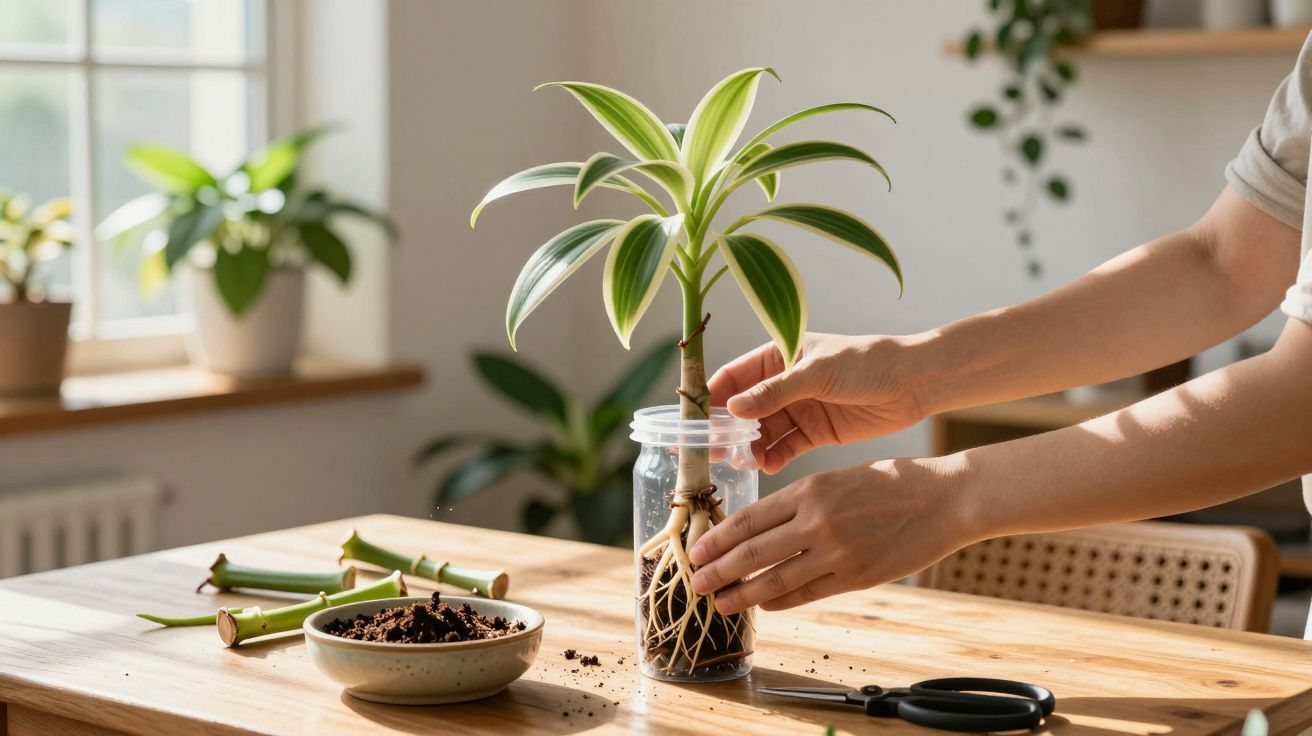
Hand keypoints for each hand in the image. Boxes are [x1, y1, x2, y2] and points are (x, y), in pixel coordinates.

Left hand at [687, 457, 972, 614]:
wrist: (945, 499)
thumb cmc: (894, 482)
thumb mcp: (840, 477)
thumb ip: (803, 501)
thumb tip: (765, 527)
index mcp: (810, 490)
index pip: (749, 519)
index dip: (718, 539)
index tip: (697, 550)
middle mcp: (817, 521)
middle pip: (753, 552)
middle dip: (718, 570)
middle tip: (695, 582)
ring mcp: (837, 551)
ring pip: (776, 578)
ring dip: (743, 594)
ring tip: (721, 602)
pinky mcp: (856, 576)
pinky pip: (808, 592)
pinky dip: (781, 600)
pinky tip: (765, 604)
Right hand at [708, 333, 927, 472]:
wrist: (914, 382)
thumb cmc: (866, 362)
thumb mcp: (817, 373)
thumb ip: (774, 392)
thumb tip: (732, 408)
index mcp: (777, 355)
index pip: (732, 377)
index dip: (710, 398)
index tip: (693, 422)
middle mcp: (782, 383)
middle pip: (741, 410)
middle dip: (725, 431)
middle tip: (711, 453)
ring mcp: (798, 409)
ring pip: (761, 433)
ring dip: (749, 448)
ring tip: (742, 464)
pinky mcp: (815, 432)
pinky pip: (785, 448)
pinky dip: (773, 458)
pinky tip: (766, 467)